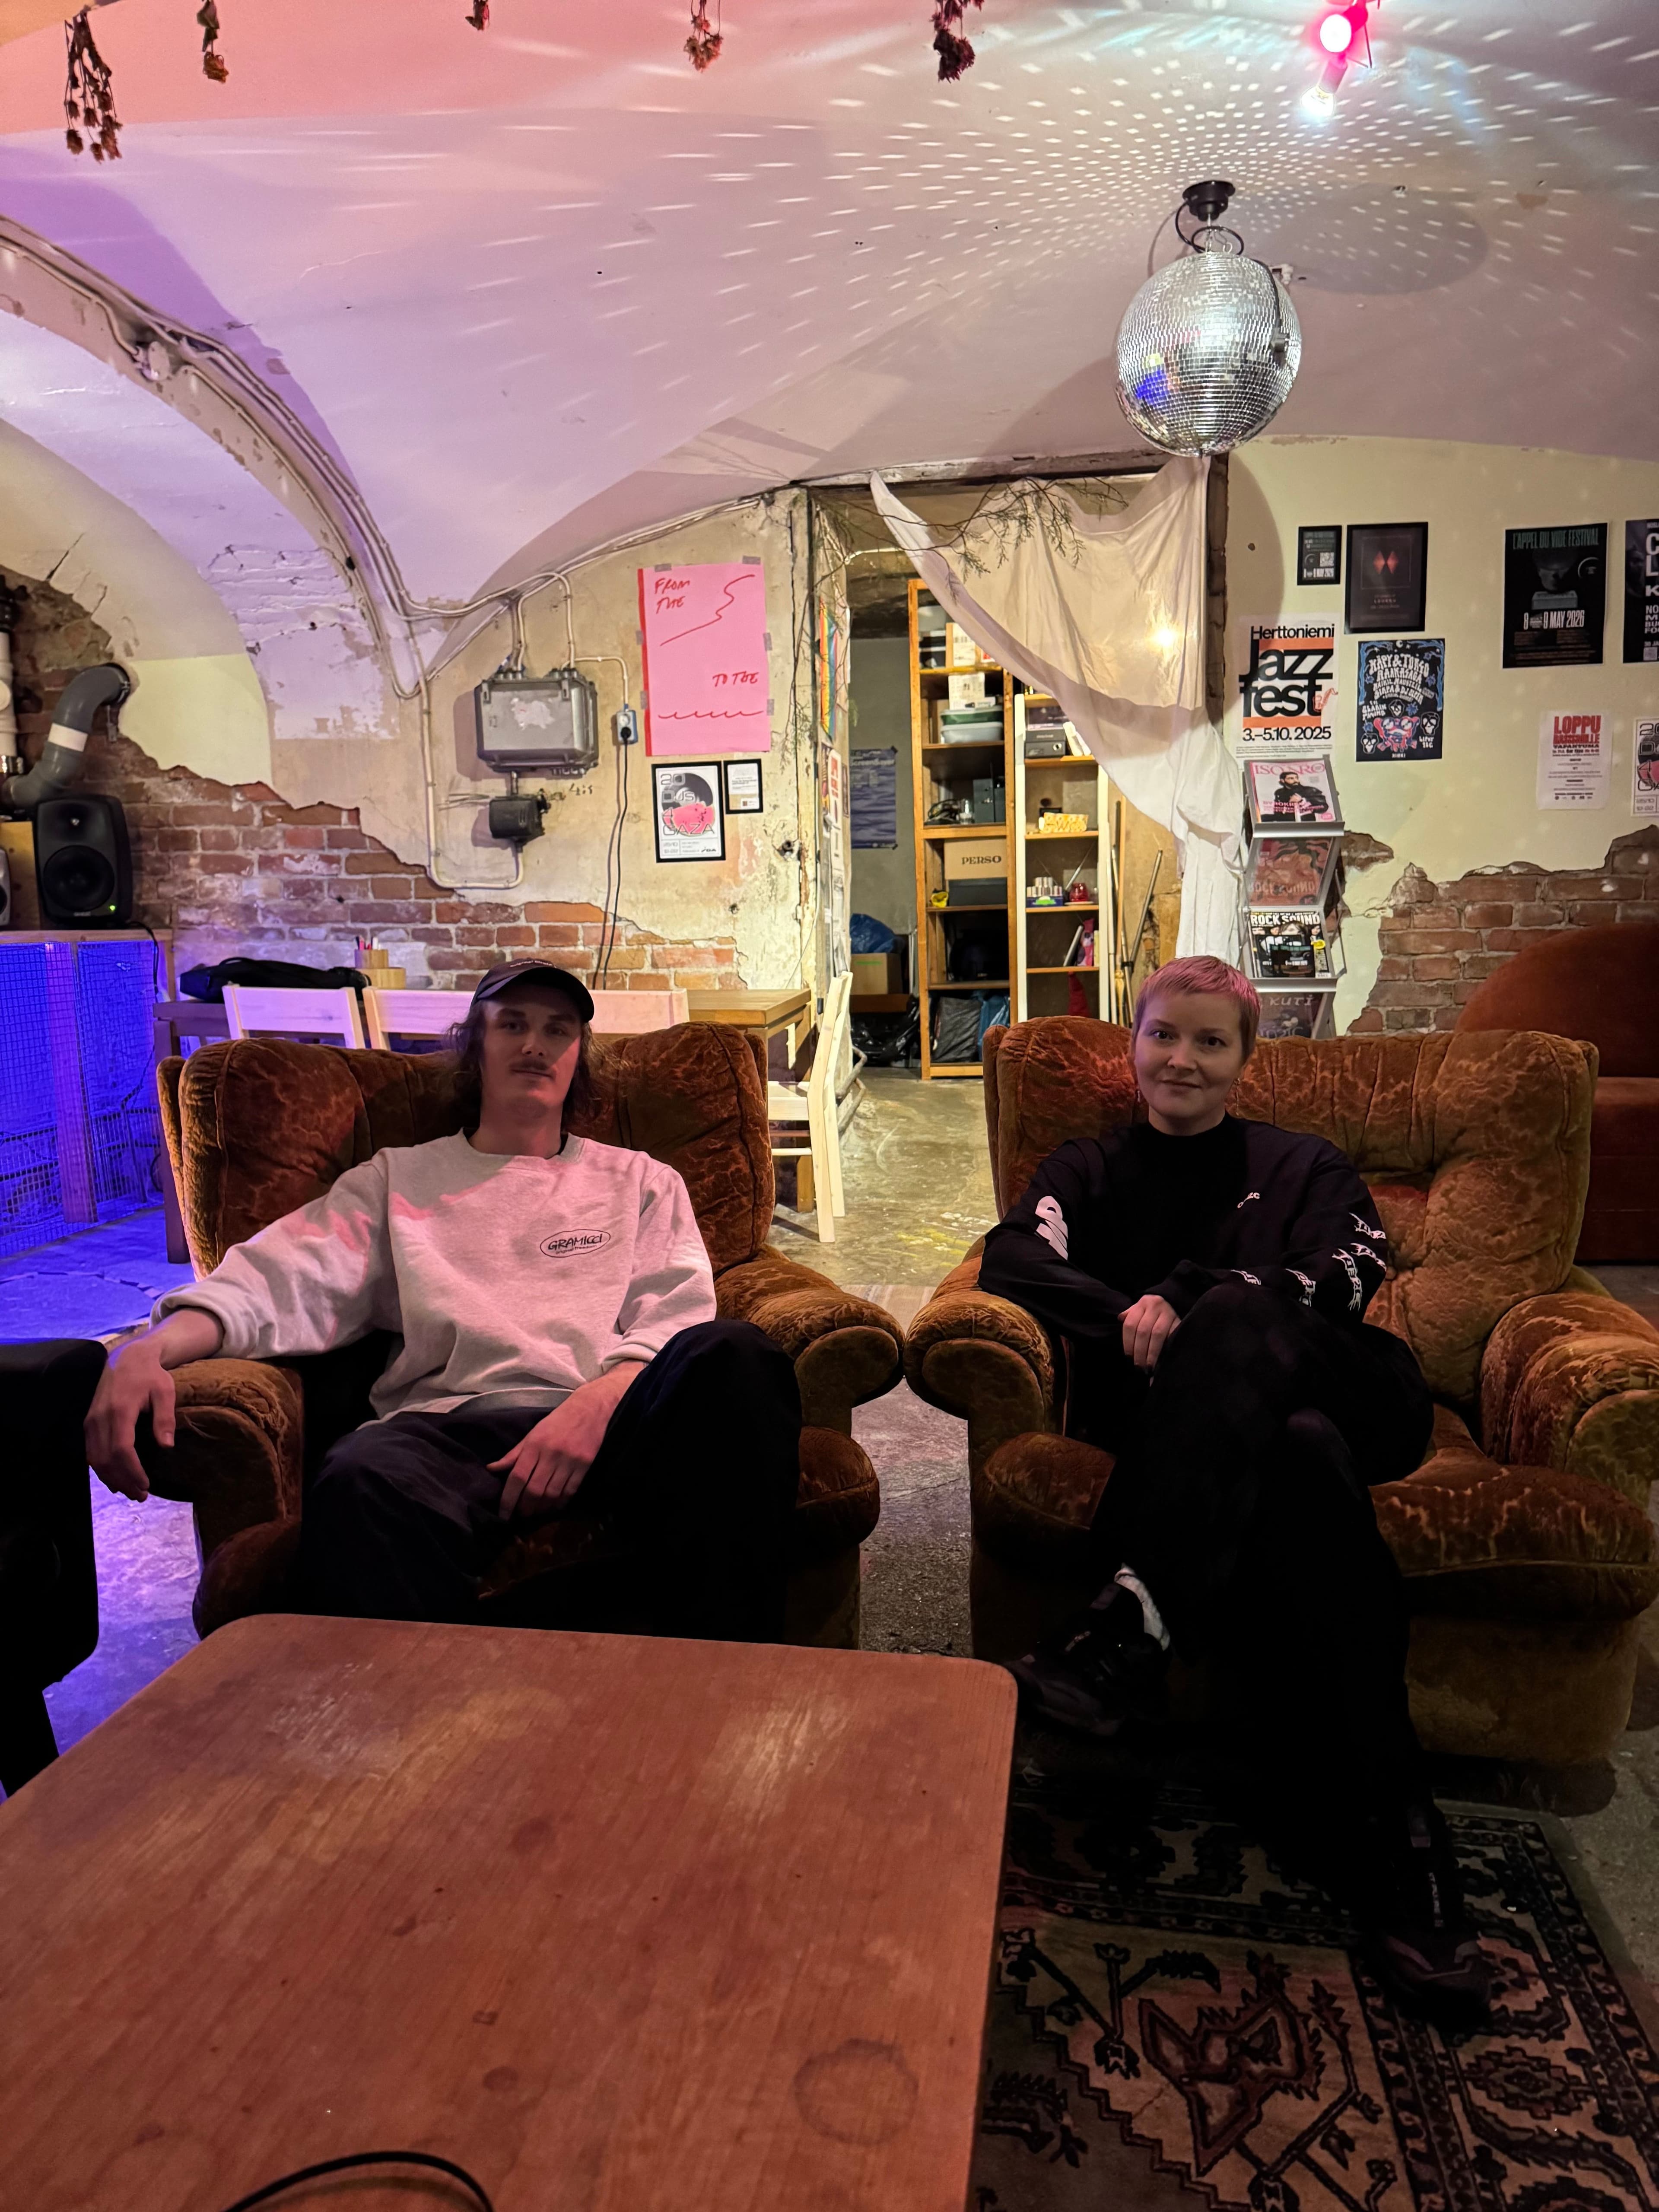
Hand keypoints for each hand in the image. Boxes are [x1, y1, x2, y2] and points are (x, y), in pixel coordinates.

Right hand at [85, 1343, 173, 1500]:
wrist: (127, 1357)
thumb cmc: (150, 1375)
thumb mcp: (165, 1391)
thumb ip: (165, 1418)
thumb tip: (166, 1446)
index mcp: (120, 1410)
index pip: (122, 1450)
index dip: (132, 1471)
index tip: (146, 1485)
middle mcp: (100, 1418)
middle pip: (106, 1459)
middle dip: (123, 1480)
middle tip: (141, 1495)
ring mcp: (91, 1421)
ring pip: (95, 1459)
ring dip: (111, 1478)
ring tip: (130, 1491)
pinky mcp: (88, 1423)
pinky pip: (91, 1452)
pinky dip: (102, 1469)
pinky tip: (115, 1479)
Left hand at [492, 1362, 644, 1520]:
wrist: (589, 1409)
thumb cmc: (558, 1421)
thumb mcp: (533, 1434)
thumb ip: (513, 1454)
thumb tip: (492, 1468)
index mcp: (534, 1444)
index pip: (517, 1477)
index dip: (508, 1499)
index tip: (503, 1514)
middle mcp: (551, 1453)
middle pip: (534, 1490)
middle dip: (525, 1508)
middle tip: (521, 1514)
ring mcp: (569, 1460)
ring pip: (552, 1494)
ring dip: (542, 1508)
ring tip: (536, 1511)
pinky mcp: (585, 1465)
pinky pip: (570, 1491)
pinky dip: (560, 1502)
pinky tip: (554, 1505)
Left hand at [1121, 1294, 1180, 1371]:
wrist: (1174, 1303)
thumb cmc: (1153, 1311)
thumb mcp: (1140, 1310)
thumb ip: (1129, 1316)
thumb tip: (1120, 1319)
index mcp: (1142, 1303)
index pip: (1130, 1324)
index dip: (1128, 1342)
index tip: (1129, 1357)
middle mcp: (1155, 1305)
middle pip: (1142, 1331)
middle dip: (1139, 1351)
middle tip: (1139, 1365)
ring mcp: (1168, 1312)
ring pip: (1157, 1334)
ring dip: (1151, 1352)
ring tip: (1149, 1366)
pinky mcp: (1180, 1321)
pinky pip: (1171, 1336)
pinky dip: (1166, 1349)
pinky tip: (1162, 1359)